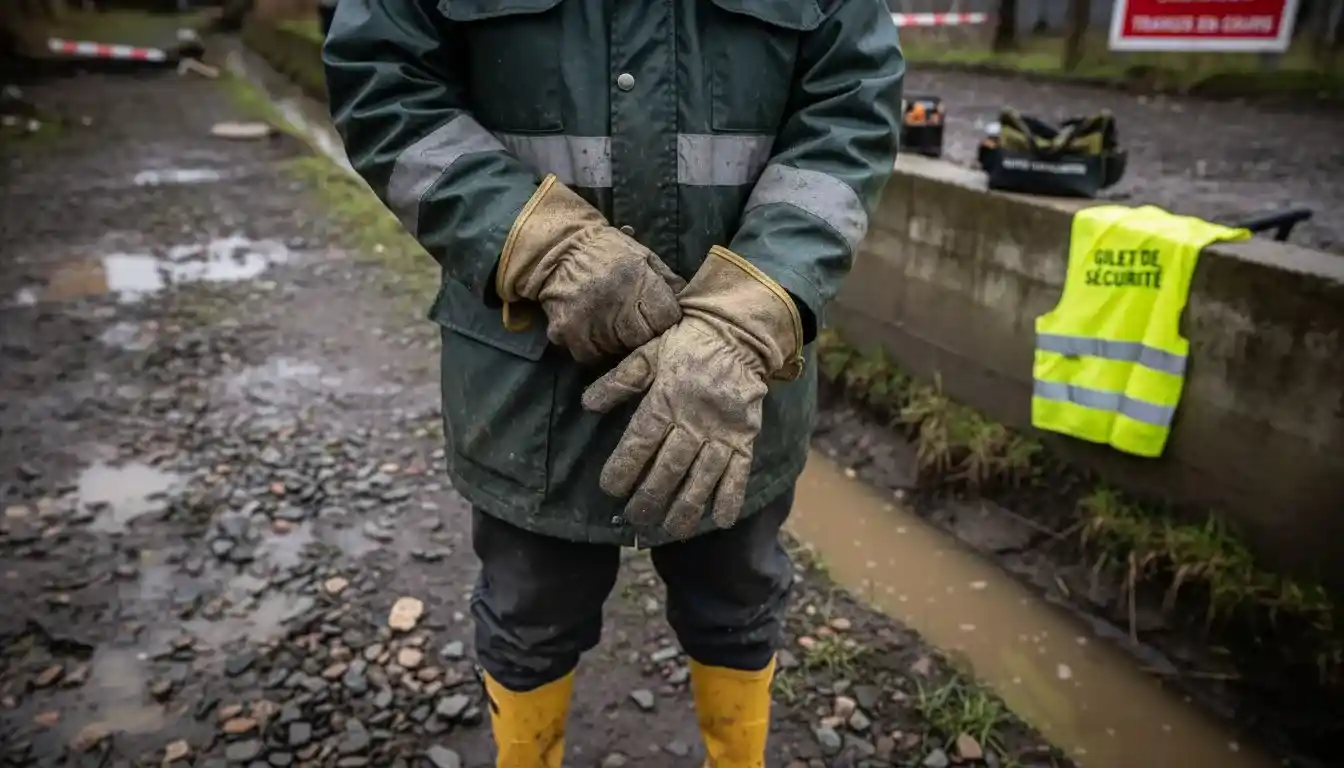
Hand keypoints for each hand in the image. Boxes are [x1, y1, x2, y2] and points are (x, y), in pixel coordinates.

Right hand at [496, 175, 684, 361]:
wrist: (558, 248)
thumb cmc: (608, 251)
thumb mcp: (643, 255)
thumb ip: (667, 280)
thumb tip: (688, 302)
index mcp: (637, 281)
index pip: (666, 319)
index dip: (665, 321)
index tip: (659, 318)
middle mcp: (614, 304)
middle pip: (642, 340)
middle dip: (642, 334)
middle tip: (634, 323)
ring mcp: (588, 322)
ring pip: (616, 351)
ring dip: (618, 343)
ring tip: (611, 323)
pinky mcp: (566, 333)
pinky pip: (589, 355)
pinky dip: (594, 348)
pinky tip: (593, 330)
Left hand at [581, 246, 802, 537]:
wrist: (737, 333)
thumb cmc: (685, 344)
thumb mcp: (647, 353)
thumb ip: (618, 382)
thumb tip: (587, 406)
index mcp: (665, 399)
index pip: (640, 441)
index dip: (624, 468)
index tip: (610, 489)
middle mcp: (694, 419)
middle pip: (669, 467)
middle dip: (650, 497)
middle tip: (636, 518)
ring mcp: (722, 431)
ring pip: (702, 477)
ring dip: (686, 507)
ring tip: (670, 531)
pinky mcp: (745, 437)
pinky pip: (740, 472)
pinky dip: (731, 497)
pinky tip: (721, 521)